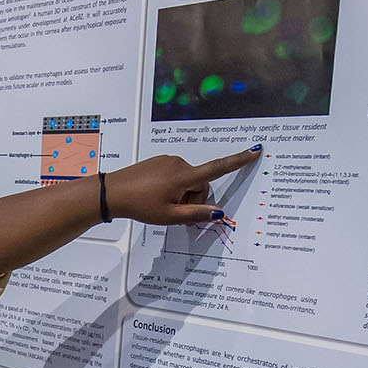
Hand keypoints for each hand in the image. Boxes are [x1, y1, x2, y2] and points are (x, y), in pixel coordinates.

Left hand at [106, 145, 260, 224]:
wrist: (112, 192)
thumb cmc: (138, 205)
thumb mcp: (169, 217)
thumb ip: (196, 215)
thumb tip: (219, 213)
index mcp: (183, 176)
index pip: (218, 168)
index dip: (239, 160)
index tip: (255, 150)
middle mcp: (179, 164)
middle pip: (200, 184)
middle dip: (192, 199)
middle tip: (172, 210)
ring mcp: (168, 161)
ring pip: (187, 181)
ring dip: (180, 194)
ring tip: (160, 203)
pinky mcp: (160, 161)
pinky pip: (175, 175)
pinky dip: (171, 187)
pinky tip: (155, 194)